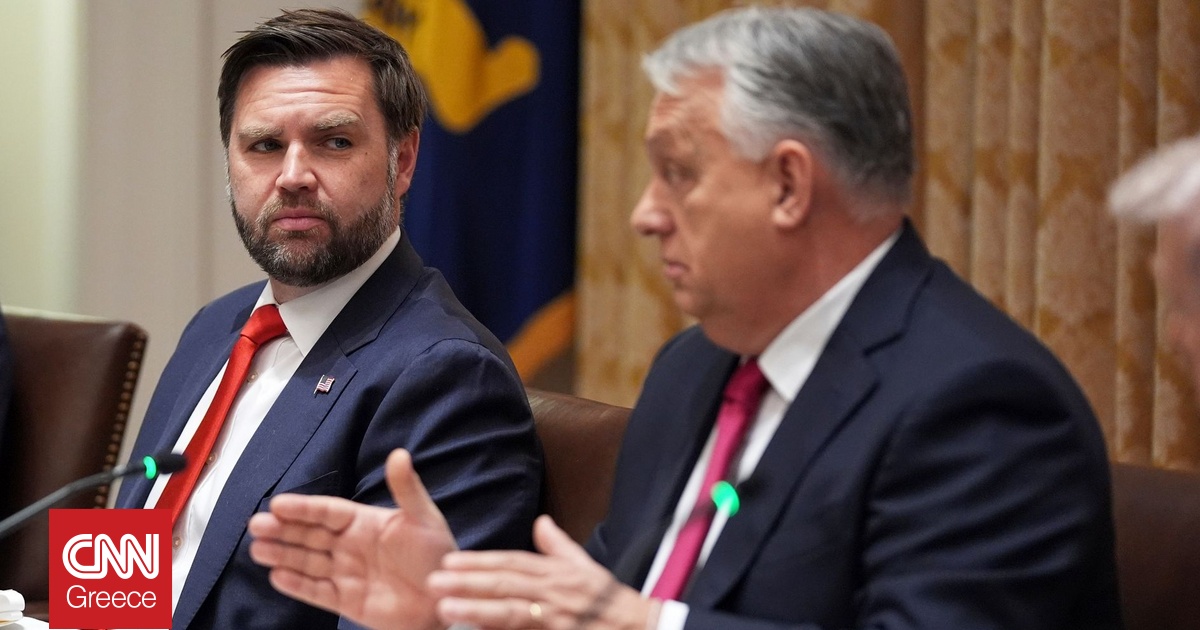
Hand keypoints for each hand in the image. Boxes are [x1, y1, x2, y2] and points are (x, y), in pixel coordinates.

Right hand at [248, 449, 455, 629]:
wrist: (447, 599)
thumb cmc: (438, 557)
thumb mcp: (424, 519)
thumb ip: (407, 489)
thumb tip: (399, 454)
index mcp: (366, 523)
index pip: (327, 512)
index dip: (304, 508)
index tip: (278, 503)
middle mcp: (351, 547)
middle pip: (310, 535)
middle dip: (283, 530)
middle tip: (256, 524)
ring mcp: (347, 574)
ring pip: (308, 562)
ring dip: (283, 554)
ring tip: (258, 549)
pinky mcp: (347, 601)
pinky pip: (317, 592)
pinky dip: (297, 585)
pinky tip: (278, 576)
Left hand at [428, 515, 658, 629]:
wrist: (643, 627)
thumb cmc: (612, 601)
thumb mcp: (587, 568)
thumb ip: (559, 546)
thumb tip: (541, 521)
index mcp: (558, 573)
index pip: (513, 564)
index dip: (481, 562)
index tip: (450, 561)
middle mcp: (556, 592)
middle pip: (506, 584)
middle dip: (469, 581)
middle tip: (434, 580)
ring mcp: (558, 617)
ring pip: (513, 611)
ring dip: (478, 609)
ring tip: (446, 608)